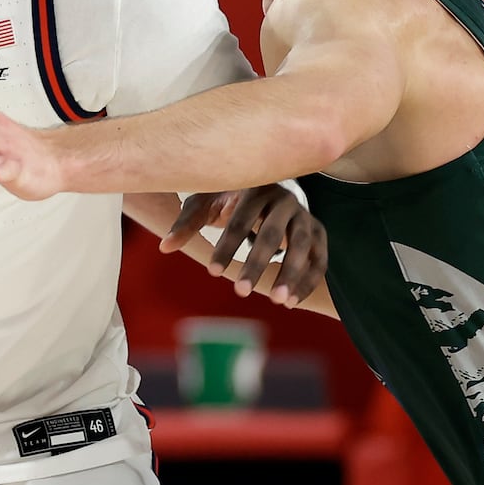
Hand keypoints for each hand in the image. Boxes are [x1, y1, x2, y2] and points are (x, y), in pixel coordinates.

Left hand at [161, 185, 326, 307]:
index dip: (227, 246)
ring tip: (278, 302)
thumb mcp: (205, 202)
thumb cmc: (228, 195)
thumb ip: (187, 223)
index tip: (213, 273)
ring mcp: (304, 215)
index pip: (239, 219)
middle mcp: (284, 198)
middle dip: (258, 263)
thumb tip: (164, 247)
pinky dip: (308, 280)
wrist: (267, 182)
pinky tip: (291, 302)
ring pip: (302, 246)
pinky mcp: (318, 231)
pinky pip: (319, 258)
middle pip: (273, 233)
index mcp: (254, 187)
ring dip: (291, 274)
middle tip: (242, 293)